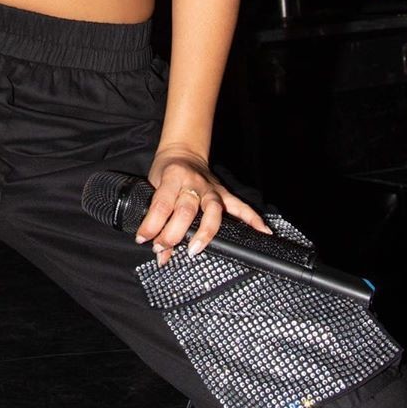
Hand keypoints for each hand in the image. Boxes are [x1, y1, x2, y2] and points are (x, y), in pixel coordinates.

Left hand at [137, 146, 272, 264]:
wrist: (182, 153)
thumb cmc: (165, 172)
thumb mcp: (153, 188)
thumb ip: (156, 219)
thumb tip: (159, 253)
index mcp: (172, 178)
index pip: (162, 204)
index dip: (151, 224)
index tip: (144, 239)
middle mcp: (193, 183)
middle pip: (186, 210)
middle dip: (173, 232)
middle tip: (163, 247)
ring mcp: (211, 189)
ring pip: (212, 211)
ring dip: (204, 232)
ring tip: (195, 249)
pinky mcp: (224, 194)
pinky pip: (241, 207)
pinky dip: (252, 219)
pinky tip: (262, 231)